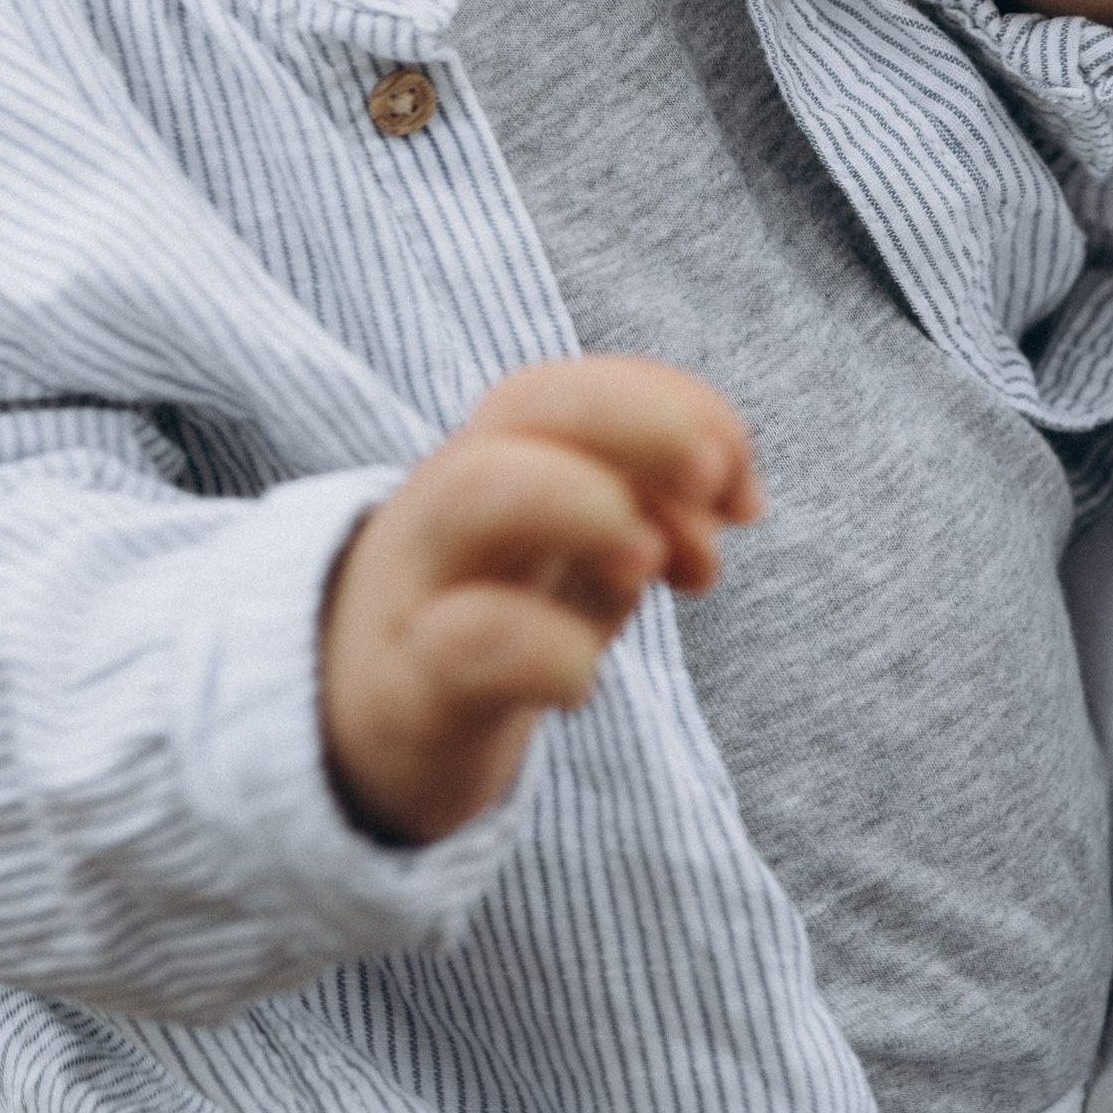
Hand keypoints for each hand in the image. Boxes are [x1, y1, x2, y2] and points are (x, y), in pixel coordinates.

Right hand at [320, 356, 761, 845]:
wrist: (368, 728)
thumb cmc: (493, 613)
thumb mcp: (579, 553)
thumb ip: (656, 511)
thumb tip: (732, 504)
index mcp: (496, 455)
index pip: (576, 384)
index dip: (676, 409)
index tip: (744, 493)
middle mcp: (452, 497)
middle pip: (528, 404)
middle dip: (642, 422)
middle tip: (714, 491)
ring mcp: (421, 585)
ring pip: (476, 492)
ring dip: (585, 502)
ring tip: (650, 562)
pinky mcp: (410, 687)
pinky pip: (464, 643)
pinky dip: (546, 652)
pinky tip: (585, 681)